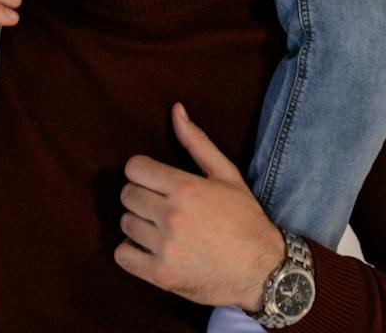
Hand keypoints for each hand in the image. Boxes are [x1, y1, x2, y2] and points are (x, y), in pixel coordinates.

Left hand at [114, 103, 284, 311]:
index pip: (134, 168)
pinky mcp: (161, 275)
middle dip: (141, 197)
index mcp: (185, 187)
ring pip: (125, 224)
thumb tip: (175, 109)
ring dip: (139, 225)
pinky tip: (151, 249)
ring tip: (161, 229)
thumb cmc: (245, 219)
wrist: (263, 270)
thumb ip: (197, 141)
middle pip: (127, 195)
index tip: (154, 181)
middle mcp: (172, 216)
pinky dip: (132, 252)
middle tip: (160, 206)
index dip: (142, 172)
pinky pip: (122, 255)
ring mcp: (165, 247)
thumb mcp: (227, 174)